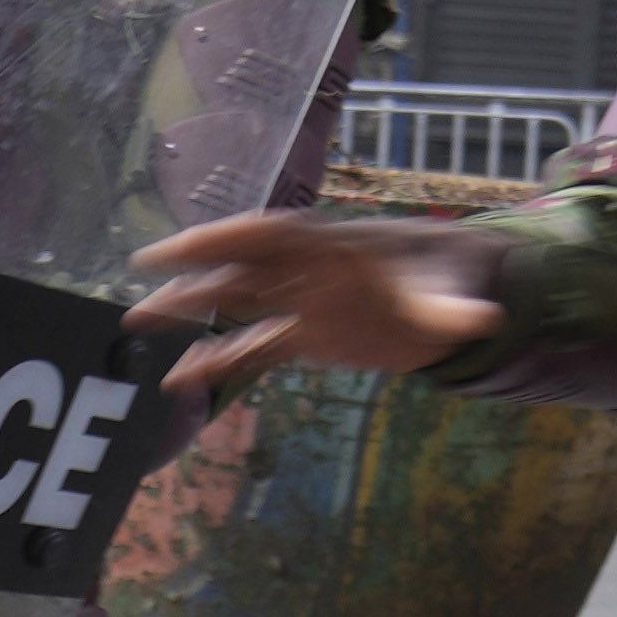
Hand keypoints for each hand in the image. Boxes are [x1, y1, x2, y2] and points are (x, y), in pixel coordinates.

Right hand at [127, 208, 504, 391]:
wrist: (457, 292)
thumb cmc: (454, 277)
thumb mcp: (457, 291)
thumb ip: (455, 308)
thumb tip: (480, 317)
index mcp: (335, 245)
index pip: (272, 236)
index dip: (227, 237)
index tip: (188, 244)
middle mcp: (308, 270)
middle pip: (241, 264)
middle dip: (192, 267)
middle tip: (141, 272)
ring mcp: (301, 302)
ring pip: (235, 303)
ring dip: (189, 310)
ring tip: (137, 324)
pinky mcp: (304, 336)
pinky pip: (253, 349)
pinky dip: (218, 363)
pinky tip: (180, 381)